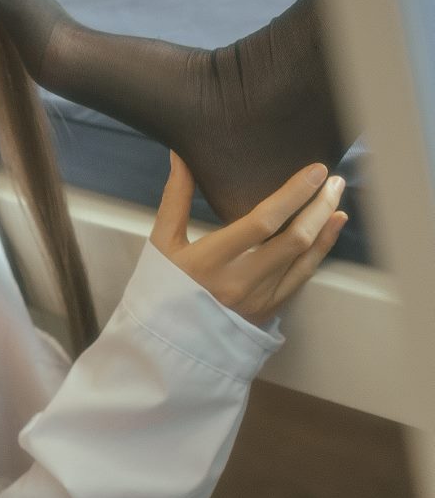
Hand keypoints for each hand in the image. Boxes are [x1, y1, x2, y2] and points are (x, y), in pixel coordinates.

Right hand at [150, 152, 347, 326]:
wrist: (169, 340)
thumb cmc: (163, 287)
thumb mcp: (162, 243)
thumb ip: (176, 199)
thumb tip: (182, 157)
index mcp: (210, 261)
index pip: (263, 222)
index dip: (293, 194)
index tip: (314, 171)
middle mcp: (240, 282)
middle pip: (295, 239)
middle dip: (319, 206)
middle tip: (332, 180)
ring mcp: (259, 299)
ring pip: (306, 258)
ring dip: (326, 226)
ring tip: (335, 199)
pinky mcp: (269, 310)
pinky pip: (303, 276)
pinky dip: (321, 250)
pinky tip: (330, 228)